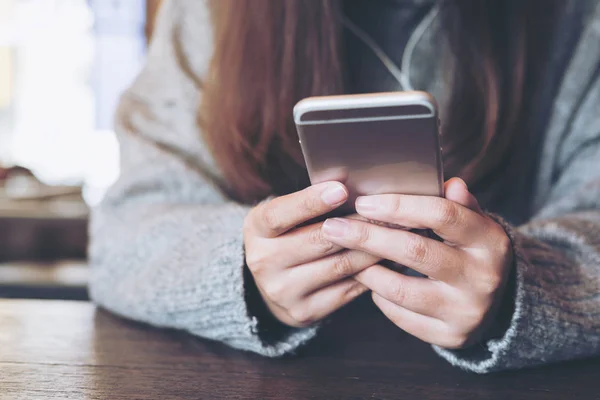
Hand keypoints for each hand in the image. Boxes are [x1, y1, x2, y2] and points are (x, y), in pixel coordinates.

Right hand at [244, 182, 379, 327]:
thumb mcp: (284, 215)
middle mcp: (264, 261)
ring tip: (398, 233)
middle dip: (359, 224)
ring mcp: (283, 290)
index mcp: (256, 229)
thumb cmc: (286, 236)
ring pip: (340, 265)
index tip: (341, 189)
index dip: (310, 201)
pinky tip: (389, 260)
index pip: (280, 214)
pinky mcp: (305, 311)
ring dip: (373, 249)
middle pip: (318, 240)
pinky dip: (372, 273)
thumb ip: (308, 203)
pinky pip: (347, 289)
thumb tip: (351, 186)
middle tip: (391, 212)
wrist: (272, 285)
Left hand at [321, 178, 513, 348]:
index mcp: (489, 241)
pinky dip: (379, 297)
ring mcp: (466, 310)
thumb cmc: (470, 252)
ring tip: (345, 255)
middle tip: (333, 227)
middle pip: (415, 251)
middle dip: (368, 236)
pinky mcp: (450, 336)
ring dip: (366, 270)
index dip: (399, 207)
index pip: (442, 215)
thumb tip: (448, 182)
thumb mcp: (472, 225)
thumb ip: (458, 204)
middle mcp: (482, 277)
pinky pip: (400, 315)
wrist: (494, 306)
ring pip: (401, 288)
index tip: (363, 202)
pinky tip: (369, 282)